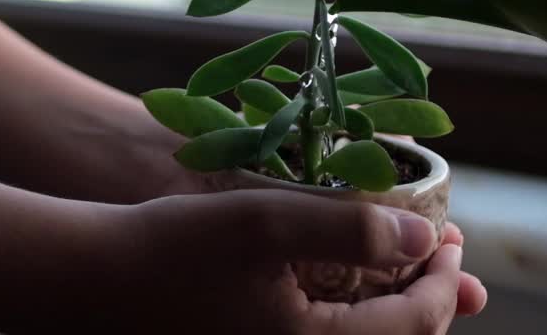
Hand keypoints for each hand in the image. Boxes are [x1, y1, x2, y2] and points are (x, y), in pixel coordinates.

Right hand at [103, 189, 485, 333]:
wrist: (94, 282)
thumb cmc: (173, 246)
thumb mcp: (265, 222)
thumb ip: (350, 229)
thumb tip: (427, 242)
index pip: (414, 326)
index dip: (444, 281)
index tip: (453, 237)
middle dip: (429, 298)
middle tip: (441, 251)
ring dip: (397, 310)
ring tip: (408, 266)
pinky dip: (358, 319)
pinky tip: (354, 286)